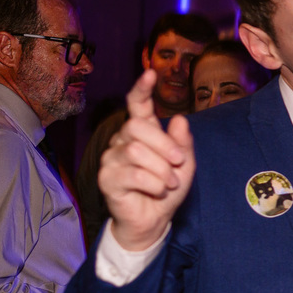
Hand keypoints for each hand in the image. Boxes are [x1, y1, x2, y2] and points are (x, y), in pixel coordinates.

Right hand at [100, 70, 195, 250]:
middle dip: (164, 145)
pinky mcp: (106, 178)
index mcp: (142, 132)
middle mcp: (123, 140)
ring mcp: (112, 158)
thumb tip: (181, 119)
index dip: (141, 89)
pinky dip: (154, 184)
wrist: (155, 218)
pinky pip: (133, 174)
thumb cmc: (167, 188)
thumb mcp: (185, 164)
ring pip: (136, 151)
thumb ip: (184, 143)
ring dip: (162, 170)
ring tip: (168, 183)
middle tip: (178, 163)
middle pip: (137, 126)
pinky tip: (158, 190)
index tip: (150, 74)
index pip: (136, 104)